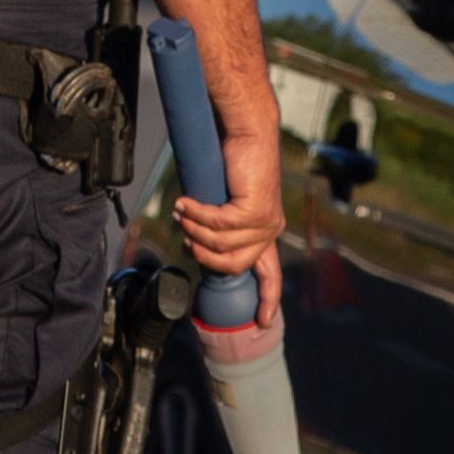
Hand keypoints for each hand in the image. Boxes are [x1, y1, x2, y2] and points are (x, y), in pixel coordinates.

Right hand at [176, 138, 285, 290]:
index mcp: (266, 232)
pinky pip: (217, 224)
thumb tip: (195, 244)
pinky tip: (185, 203)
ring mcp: (265, 221)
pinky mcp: (254, 209)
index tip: (262, 321)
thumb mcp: (227, 201)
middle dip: (203, 254)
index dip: (267, 299)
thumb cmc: (234, 163)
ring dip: (194, 229)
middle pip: (233, 265)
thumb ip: (220, 226)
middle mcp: (269, 229)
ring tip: (182, 211)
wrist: (248, 132)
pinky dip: (197, 214)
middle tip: (185, 235)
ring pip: (221, 244)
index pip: (271, 274)